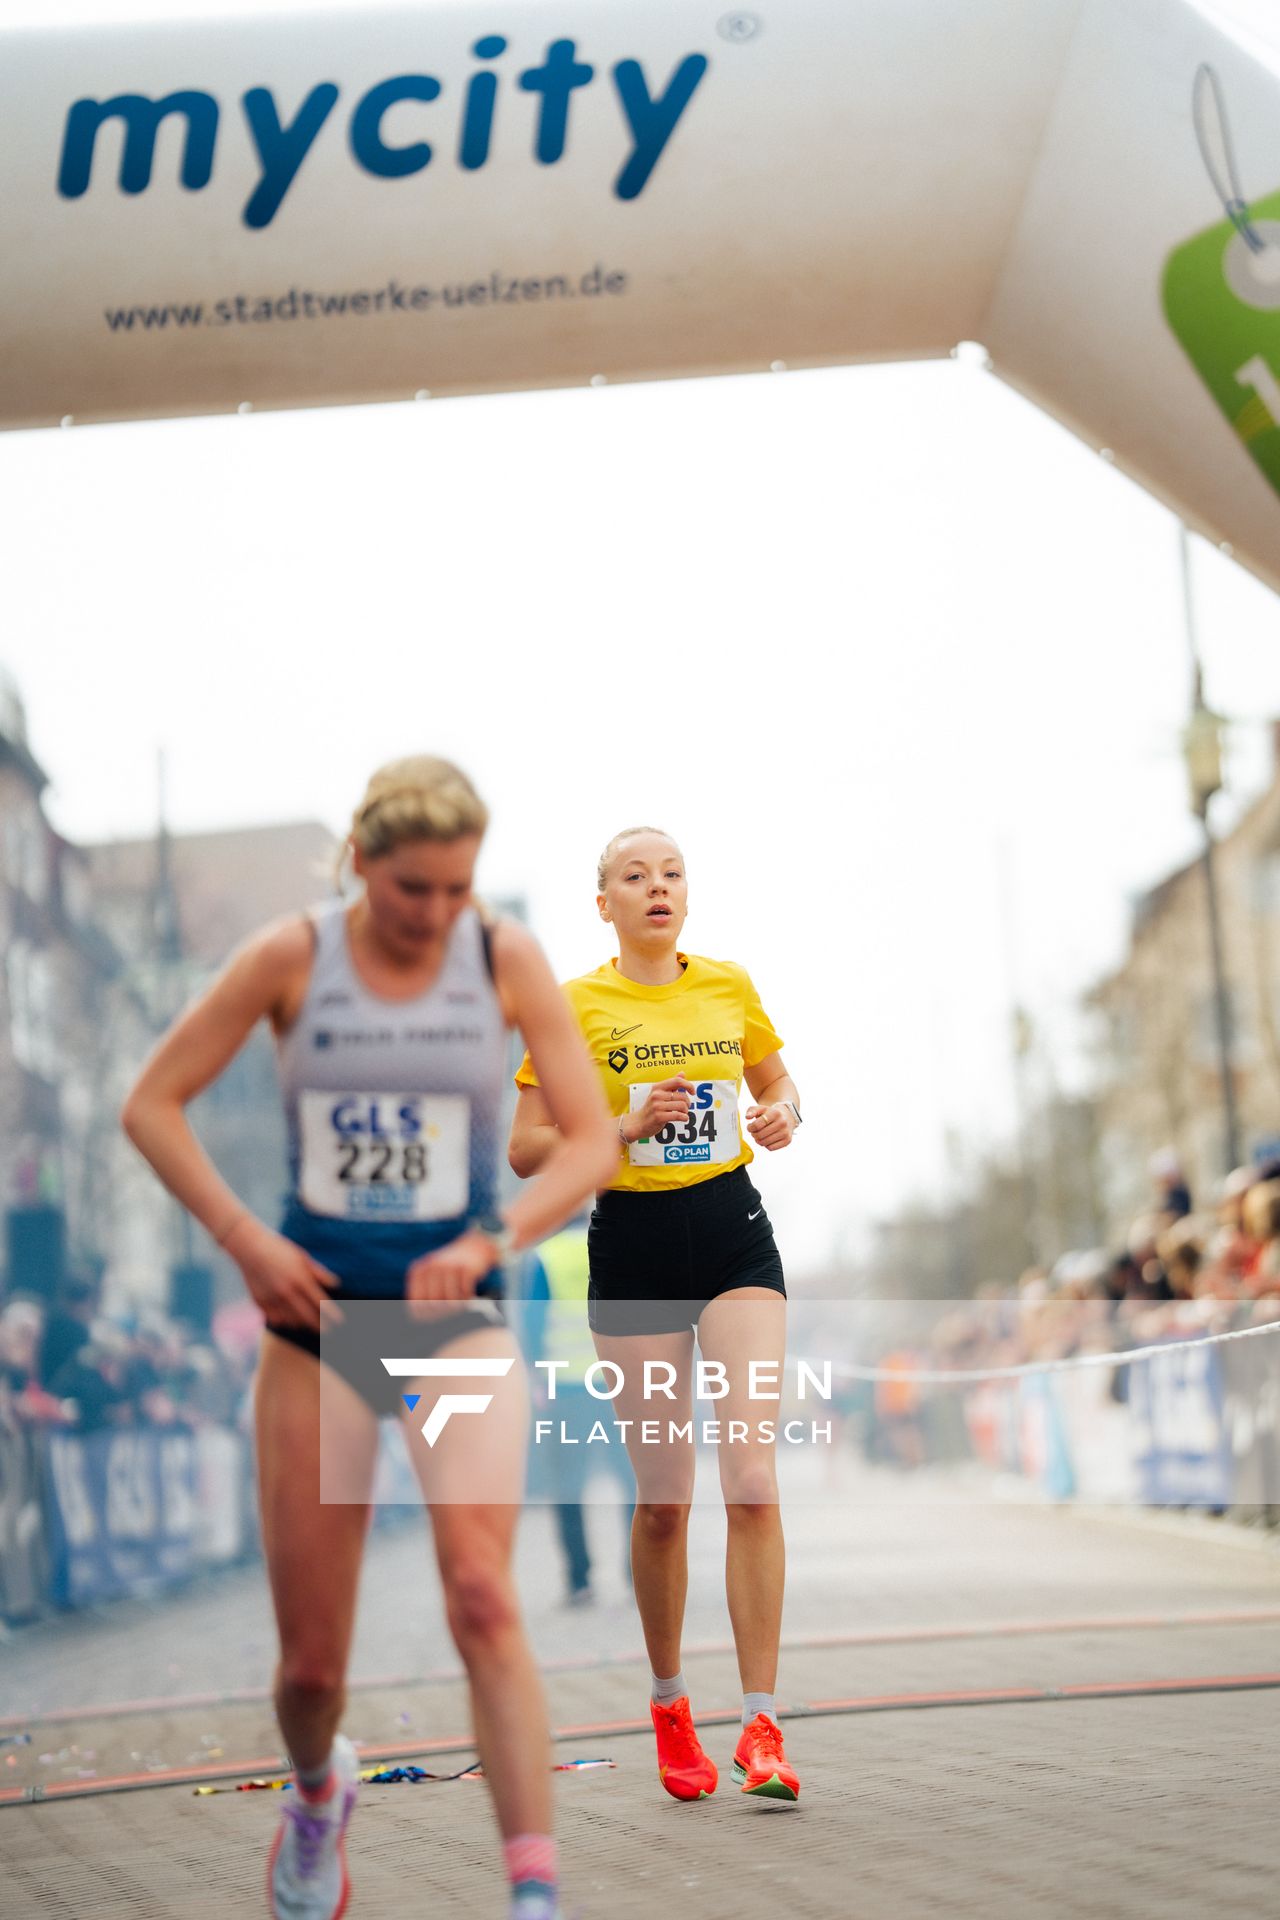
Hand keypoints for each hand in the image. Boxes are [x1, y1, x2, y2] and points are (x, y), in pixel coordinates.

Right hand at [224, 1216, 341, 1330]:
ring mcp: (272, 1299)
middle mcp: (287, 1292)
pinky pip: (275, 1319)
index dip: (332, 1314)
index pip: (320, 1303)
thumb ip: (319, 1273)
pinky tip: (290, 1320)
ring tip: (309, 1324)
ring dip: (302, 1324)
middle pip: (307, 1317)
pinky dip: (284, 1321)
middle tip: (328, 1331)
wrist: (250, 1248)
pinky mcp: (260, 1303)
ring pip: (291, 1321)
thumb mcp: (302, 1257)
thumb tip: (335, 1284)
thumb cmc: (280, 1250)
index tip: (340, 1322)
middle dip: (320, 1326)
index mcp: (300, 1279)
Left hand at [405, 1228, 498, 1319]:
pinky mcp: (465, 1268)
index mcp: (418, 1270)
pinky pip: (465, 1294)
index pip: (416, 1304)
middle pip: (433, 1305)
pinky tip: (470, 1294)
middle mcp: (431, 1267)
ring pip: (450, 1301)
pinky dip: (468, 1298)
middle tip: (453, 1310)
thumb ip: (423, 1296)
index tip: (437, 1316)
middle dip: (444, 1312)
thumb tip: (419, 1318)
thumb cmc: (451, 1269)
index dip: (427, 1316)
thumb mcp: (432, 1277)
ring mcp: (448, 1266)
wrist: (475, 1246)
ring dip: (458, 1306)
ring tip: (462, 1301)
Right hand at [623, 1075, 693, 1142]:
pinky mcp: (659, 1117)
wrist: (638, 1123)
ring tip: (682, 1113)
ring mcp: (657, 1106)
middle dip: (688, 1103)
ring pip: (682, 1106)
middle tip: (685, 1107)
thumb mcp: (659, 1093)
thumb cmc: (651, 1108)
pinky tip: (683, 1118)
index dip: (688, 1085)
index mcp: (657, 1087)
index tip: (693, 1092)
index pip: (677, 1081)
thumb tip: (682, 1073)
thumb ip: (672, 1084)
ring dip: (686, 1111)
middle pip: (682, 1096)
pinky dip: (684, 1117)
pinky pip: (678, 1115)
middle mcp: (656, 1095)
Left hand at [745, 1102, 794, 1151]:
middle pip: (760, 1135)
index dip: (750, 1128)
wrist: (787, 1117)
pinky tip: (767, 1139)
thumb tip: (747, 1117)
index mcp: (775, 1113)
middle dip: (754, 1134)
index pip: (757, 1125)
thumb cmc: (770, 1113)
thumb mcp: (761, 1108)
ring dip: (758, 1141)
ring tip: (759, 1136)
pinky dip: (766, 1145)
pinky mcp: (787, 1141)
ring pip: (765, 1143)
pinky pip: (771, 1148)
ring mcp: (785, 1132)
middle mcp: (782, 1122)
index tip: (750, 1127)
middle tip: (754, 1132)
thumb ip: (752, 1110)